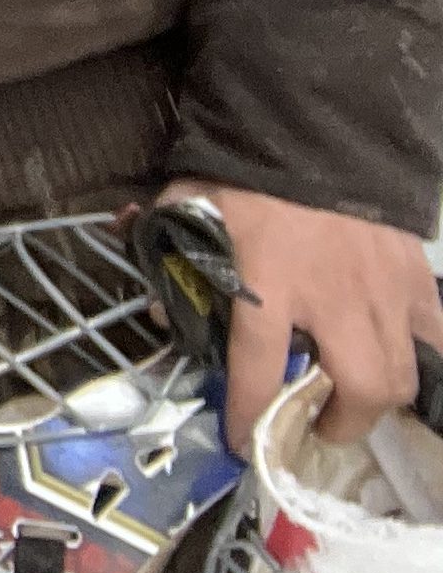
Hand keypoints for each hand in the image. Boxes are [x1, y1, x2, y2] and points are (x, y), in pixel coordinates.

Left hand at [163, 175, 442, 451]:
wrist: (310, 130)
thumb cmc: (243, 175)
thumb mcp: (188, 212)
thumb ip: (170, 261)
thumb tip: (157, 309)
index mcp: (267, 286)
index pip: (255, 370)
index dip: (248, 415)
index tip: (242, 442)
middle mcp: (331, 300)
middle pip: (358, 390)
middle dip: (340, 422)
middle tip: (317, 424)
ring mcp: (382, 292)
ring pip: (402, 375)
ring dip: (380, 400)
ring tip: (356, 400)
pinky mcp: (416, 277)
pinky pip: (435, 335)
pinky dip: (424, 355)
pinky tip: (403, 357)